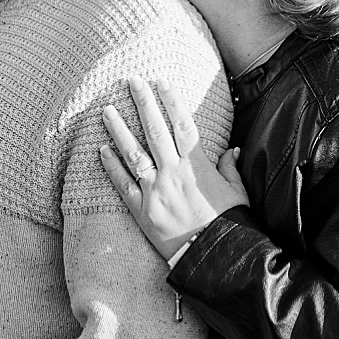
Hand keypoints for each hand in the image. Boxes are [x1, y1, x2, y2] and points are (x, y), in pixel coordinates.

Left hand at [100, 75, 248, 260]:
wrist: (214, 258)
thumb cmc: (230, 223)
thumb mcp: (237, 191)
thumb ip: (230, 168)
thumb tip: (232, 149)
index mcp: (197, 167)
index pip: (183, 125)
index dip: (172, 101)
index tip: (162, 80)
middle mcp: (174, 175)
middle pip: (156, 131)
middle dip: (143, 103)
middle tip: (132, 80)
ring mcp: (156, 192)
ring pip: (134, 154)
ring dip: (119, 130)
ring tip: (106, 110)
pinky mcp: (142, 211)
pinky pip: (123, 185)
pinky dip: (111, 167)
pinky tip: (101, 150)